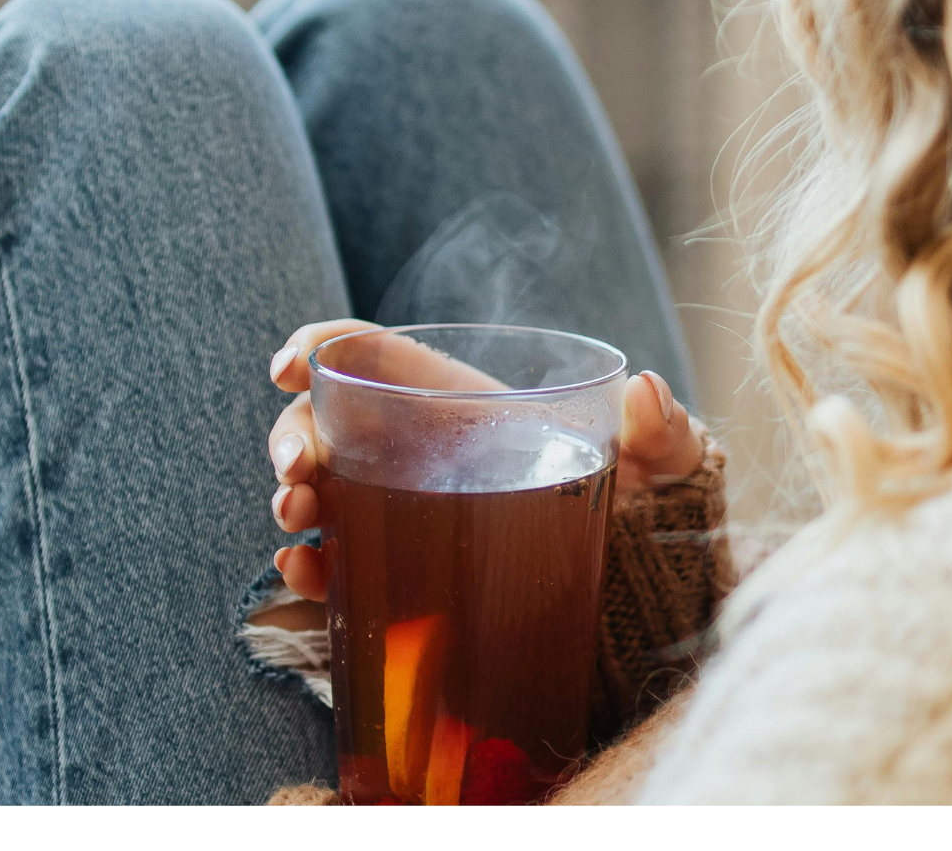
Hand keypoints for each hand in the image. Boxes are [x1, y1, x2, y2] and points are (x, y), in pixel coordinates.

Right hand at [262, 318, 705, 602]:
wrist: (653, 604)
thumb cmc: (652, 514)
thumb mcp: (664, 469)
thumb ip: (661, 433)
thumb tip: (646, 390)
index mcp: (465, 405)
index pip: (376, 356)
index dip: (324, 347)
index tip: (288, 366)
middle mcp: (424, 455)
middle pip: (331, 426)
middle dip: (293, 439)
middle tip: (295, 474)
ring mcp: (410, 518)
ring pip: (325, 496)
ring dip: (294, 503)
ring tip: (296, 521)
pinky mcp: (410, 581)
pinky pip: (345, 571)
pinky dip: (312, 572)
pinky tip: (306, 571)